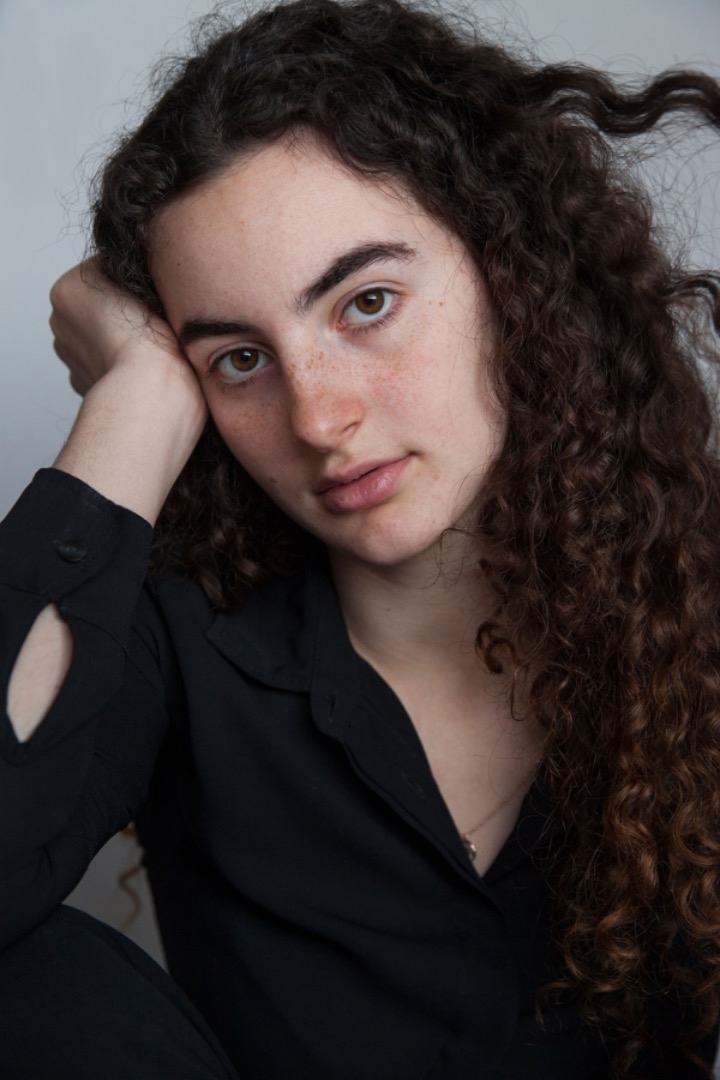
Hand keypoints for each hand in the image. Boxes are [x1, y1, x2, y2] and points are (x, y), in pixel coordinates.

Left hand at [50, 259, 207, 521]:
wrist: (153, 392)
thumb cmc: (154, 341)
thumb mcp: (148, 279)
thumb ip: (135, 273)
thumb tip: (141, 277)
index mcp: (68, 288)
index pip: (106, 270)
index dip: (136, 282)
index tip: (155, 297)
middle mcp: (59, 320)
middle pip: (98, 304)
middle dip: (123, 311)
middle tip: (154, 322)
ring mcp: (68, 355)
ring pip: (99, 335)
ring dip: (121, 338)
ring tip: (151, 347)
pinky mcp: (81, 384)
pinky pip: (101, 363)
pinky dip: (118, 364)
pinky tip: (140, 367)